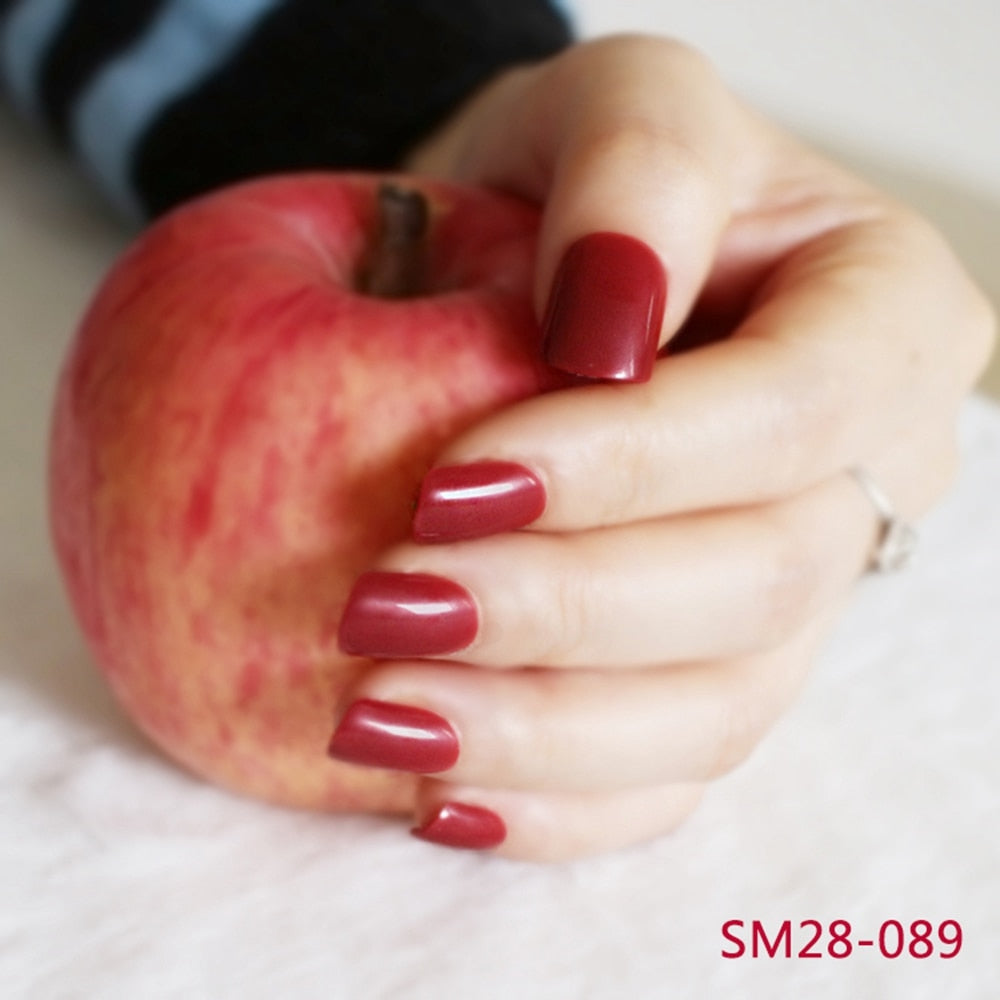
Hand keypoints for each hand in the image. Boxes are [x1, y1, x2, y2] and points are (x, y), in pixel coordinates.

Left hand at [328, 35, 995, 860]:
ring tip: (380, 725)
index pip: (791, 414)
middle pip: (754, 584)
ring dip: (541, 734)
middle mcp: (860, 474)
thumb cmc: (590, 181)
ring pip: (714, 712)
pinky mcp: (713, 671)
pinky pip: (669, 778)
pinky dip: (557, 804)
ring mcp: (794, 594)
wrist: (551, 274)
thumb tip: (608, 325)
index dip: (631, 465)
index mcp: (878, 320)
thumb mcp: (619, 106)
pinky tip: (443, 796)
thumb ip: (637, 171)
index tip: (450, 485)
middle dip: (562, 614)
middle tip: (383, 613)